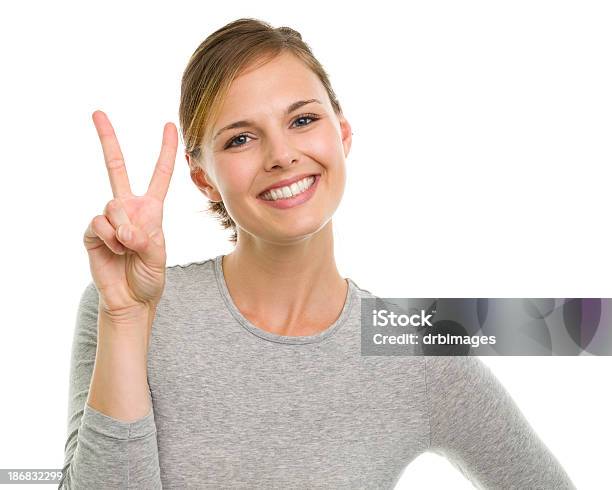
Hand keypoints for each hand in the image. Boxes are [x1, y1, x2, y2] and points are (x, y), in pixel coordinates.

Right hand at [83, 110, 177, 316]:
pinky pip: (99, 223)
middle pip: (116, 167)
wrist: (131, 299)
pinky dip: (110, 238)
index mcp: (151, 209)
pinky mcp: (93, 231)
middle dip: (108, 139)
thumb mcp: (158, 256)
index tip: (170, 127)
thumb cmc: (149, 276)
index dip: (166, 151)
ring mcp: (109, 217)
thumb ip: (145, 238)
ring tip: (129, 249)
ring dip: (123, 230)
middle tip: (97, 112)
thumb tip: (124, 228)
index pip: (159, 175)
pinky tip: (115, 250)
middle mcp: (128, 207)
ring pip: (113, 205)